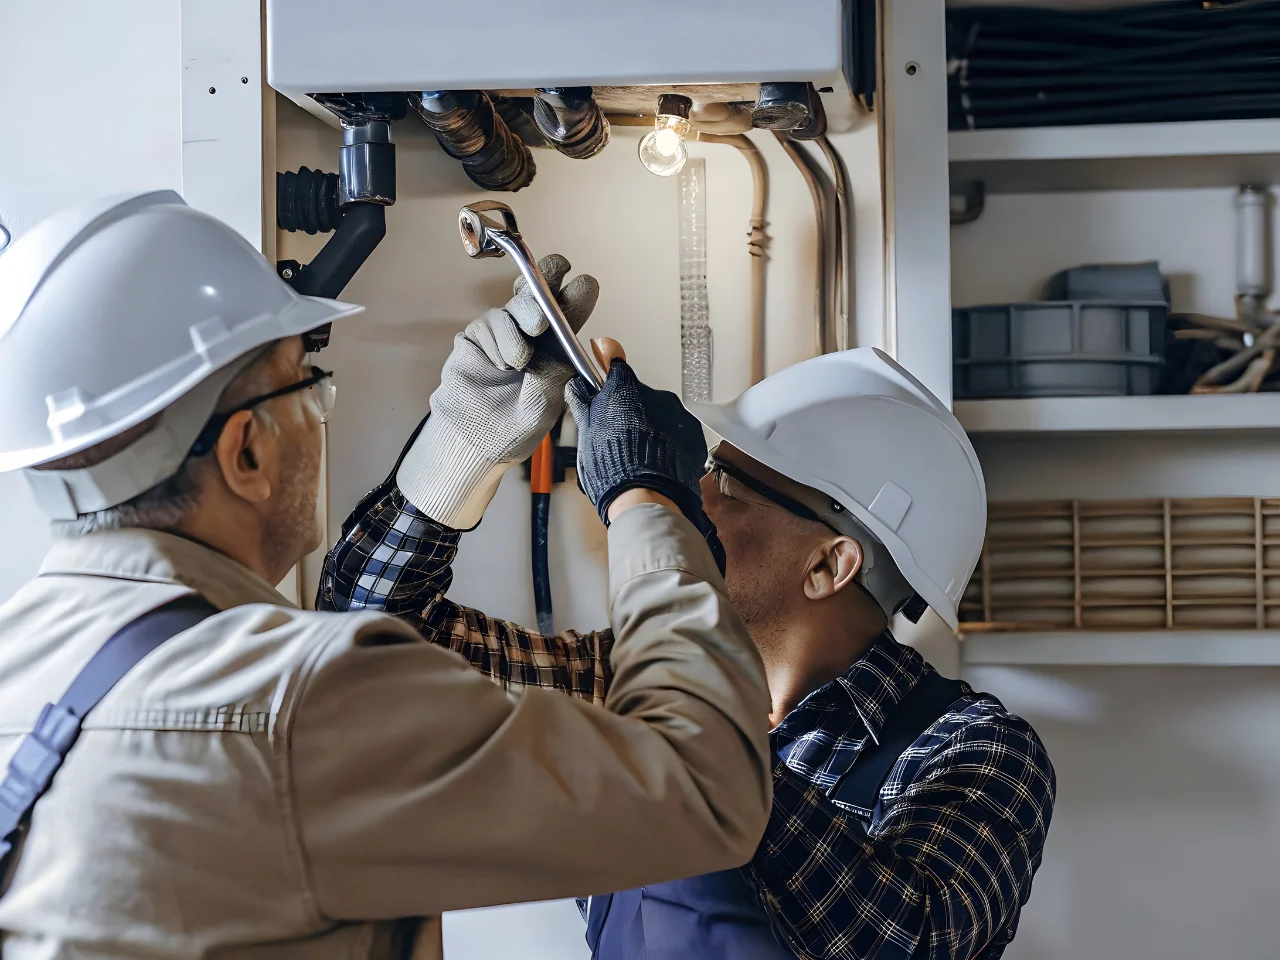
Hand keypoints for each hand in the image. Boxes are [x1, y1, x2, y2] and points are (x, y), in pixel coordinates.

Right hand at [397, 254, 598, 528]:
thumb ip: (557, 367)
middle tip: (545, 315)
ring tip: (520, 361)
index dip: (579, 293)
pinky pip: (491, 323)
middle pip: (543, 291)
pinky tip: (501, 365)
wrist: (475, 440)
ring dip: (522, 324)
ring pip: (518, 304)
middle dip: (547, 287)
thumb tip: (582, 337)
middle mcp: (534, 333)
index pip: (572, 309)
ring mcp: (506, 330)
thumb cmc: (516, 426)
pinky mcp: (479, 334)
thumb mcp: (546, 400)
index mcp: (559, 348)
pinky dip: (499, 341)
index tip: (584, 285)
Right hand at [566, 358, 726, 572]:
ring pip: (660, 415)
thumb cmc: (614, 468)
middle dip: (629, 410)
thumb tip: (578, 386)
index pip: (615, 363)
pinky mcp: (694, 437)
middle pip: (639, 395)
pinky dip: (669, 444)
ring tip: (637, 455)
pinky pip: (678, 434)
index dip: (607, 367)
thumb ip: (584, 402)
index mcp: (626, 390)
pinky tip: (656, 463)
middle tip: (617, 435)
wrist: (647, 499)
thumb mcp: (586, 433)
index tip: (602, 364)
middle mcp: (656, 396)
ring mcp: (679, 416)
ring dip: (650, 428)